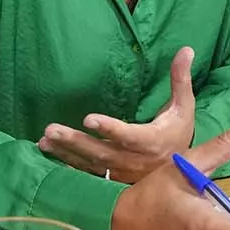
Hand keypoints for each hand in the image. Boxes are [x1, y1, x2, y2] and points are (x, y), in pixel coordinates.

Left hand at [39, 46, 196, 182]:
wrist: (180, 174)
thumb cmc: (179, 133)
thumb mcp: (184, 107)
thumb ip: (181, 79)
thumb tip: (186, 49)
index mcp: (151, 141)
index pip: (127, 136)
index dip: (108, 128)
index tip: (88, 118)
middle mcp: (133, 161)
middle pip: (100, 152)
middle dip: (75, 141)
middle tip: (50, 130)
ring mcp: (120, 173)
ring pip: (90, 165)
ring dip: (65, 153)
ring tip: (44, 141)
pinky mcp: (111, 180)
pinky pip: (87, 175)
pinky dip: (67, 166)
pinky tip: (48, 155)